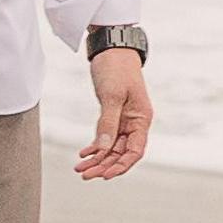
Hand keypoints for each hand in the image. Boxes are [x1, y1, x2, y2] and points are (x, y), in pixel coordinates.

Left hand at [76, 48, 152, 184]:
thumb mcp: (112, 96)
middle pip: (121, 153)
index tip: (104, 175)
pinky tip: (84, 153)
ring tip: (80, 168)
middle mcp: (135, 122)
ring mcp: (124, 119)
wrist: (111, 47)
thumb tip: (103, 149)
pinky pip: (106, 137)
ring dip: (97, 158)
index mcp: (142, 119)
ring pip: (112, 147)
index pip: (135, 151)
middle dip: (104, 165)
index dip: (121, 166)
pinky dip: (95, 146)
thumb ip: (108, 123)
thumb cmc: (116, 67)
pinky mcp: (113, 114)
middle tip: (85, 174)